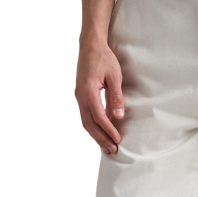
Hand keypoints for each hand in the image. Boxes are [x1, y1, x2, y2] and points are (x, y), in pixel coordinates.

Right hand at [75, 36, 124, 153]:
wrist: (90, 46)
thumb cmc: (103, 58)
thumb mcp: (114, 76)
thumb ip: (116, 97)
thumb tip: (118, 117)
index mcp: (87, 92)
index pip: (98, 117)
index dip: (108, 130)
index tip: (118, 140)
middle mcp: (80, 97)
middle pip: (89, 124)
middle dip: (101, 139)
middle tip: (112, 150)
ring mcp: (78, 97)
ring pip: (85, 122)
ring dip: (96, 135)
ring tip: (107, 146)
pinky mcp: (80, 96)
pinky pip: (85, 115)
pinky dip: (93, 127)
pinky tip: (101, 133)